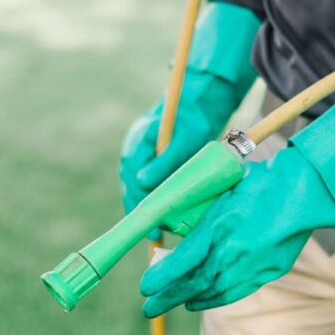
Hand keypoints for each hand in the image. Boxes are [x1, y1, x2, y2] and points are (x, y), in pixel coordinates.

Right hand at [118, 2, 259, 239]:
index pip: (133, 182)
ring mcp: (142, 155)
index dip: (141, 206)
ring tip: (160, 232)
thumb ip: (166, 160)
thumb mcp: (186, 139)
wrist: (202, 98)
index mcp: (138, 145)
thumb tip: (143, 183)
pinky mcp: (153, 160)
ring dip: (150, 208)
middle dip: (143, 212)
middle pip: (133, 188)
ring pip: (141, 188)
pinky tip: (165, 216)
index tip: (151, 227)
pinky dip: (157, 199)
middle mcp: (135, 151)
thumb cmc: (196, 116)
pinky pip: (150, 184)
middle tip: (156, 236)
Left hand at [139, 146, 334, 315]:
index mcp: (221, 225)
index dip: (163, 276)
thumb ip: (203, 214)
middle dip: (169, 297)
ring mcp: (252, 264)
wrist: (306, 191)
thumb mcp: (225, 190)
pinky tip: (198, 302)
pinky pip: (235, 292)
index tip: (145, 287)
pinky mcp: (267, 272)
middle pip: (196, 282)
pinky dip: (214, 300)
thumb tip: (175, 229)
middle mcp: (234, 249)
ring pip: (214, 290)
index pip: (185, 259)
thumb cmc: (263, 183)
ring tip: (172, 304)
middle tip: (148, 309)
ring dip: (190, 299)